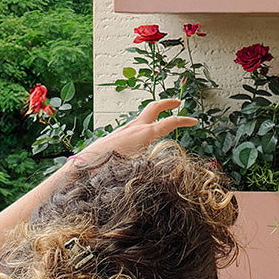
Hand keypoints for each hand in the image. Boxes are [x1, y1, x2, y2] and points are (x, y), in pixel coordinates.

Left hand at [74, 99, 197, 166]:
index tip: (194, 121)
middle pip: (154, 107)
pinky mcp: (116, 135)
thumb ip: (153, 168)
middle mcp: (135, 127)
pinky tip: (144, 134)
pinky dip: (144, 124)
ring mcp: (124, 129)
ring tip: (162, 118)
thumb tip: (167, 176)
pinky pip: (134, 125)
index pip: (170, 122)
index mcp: (144, 133)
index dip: (184, 121)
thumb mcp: (137, 169)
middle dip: (167, 103)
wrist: (84, 167)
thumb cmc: (109, 168)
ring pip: (143, 116)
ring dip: (154, 114)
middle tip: (178, 102)